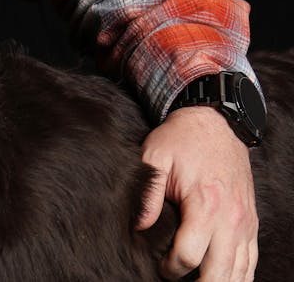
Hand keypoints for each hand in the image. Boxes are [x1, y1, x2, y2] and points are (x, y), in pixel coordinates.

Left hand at [136, 105, 257, 280]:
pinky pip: (252, 260)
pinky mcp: (251, 223)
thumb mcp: (155, 158)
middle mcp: (231, 219)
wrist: (215, 124)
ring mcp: (245, 223)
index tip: (159, 268)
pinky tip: (225, 280)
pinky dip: (241, 276)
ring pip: (240, 272)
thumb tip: (137, 227)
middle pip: (219, 272)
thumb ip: (147, 196)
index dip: (170, 269)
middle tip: (176, 280)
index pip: (189, 256)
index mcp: (205, 204)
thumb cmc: (181, 140)